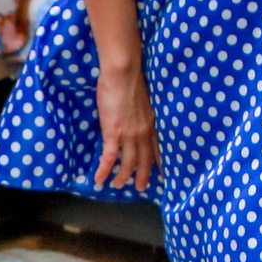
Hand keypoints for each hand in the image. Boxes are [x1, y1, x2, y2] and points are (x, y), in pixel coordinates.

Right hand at [94, 60, 156, 190]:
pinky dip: (104, 170)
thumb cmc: (130, 79)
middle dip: (143, 175)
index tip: (162, 173)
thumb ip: (140, 111)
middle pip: (145, 160)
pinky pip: (109, 158)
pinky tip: (99, 180)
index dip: (160, 162)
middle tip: (140, 188)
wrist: (123, 73)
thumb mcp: (142, 99)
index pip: (158, 148)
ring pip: (128, 163)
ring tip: (118, 185)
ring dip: (122, 176)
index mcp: (151, 123)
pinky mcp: (113, 133)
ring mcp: (129, 135)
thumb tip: (134, 114)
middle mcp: (143, 132)